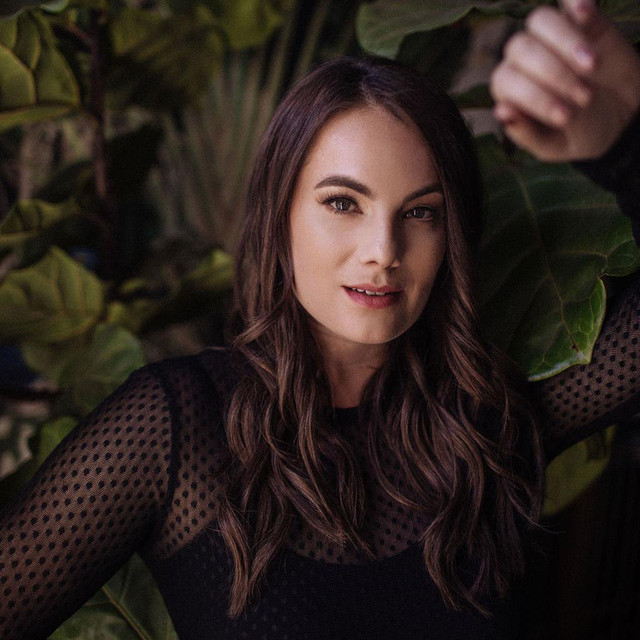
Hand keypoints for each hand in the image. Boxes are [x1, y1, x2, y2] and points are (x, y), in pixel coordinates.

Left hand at [489, 0, 639, 161]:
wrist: (620, 120)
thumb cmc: (578, 134)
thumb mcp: (552, 145)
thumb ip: (526, 132)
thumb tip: (501, 111)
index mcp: (509, 91)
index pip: (507, 81)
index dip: (534, 97)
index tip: (566, 116)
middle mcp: (523, 60)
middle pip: (521, 49)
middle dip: (554, 74)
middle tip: (584, 98)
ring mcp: (550, 37)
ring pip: (540, 21)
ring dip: (565, 41)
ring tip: (592, 67)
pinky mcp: (582, 20)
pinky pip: (569, 0)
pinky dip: (575, 2)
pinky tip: (585, 11)